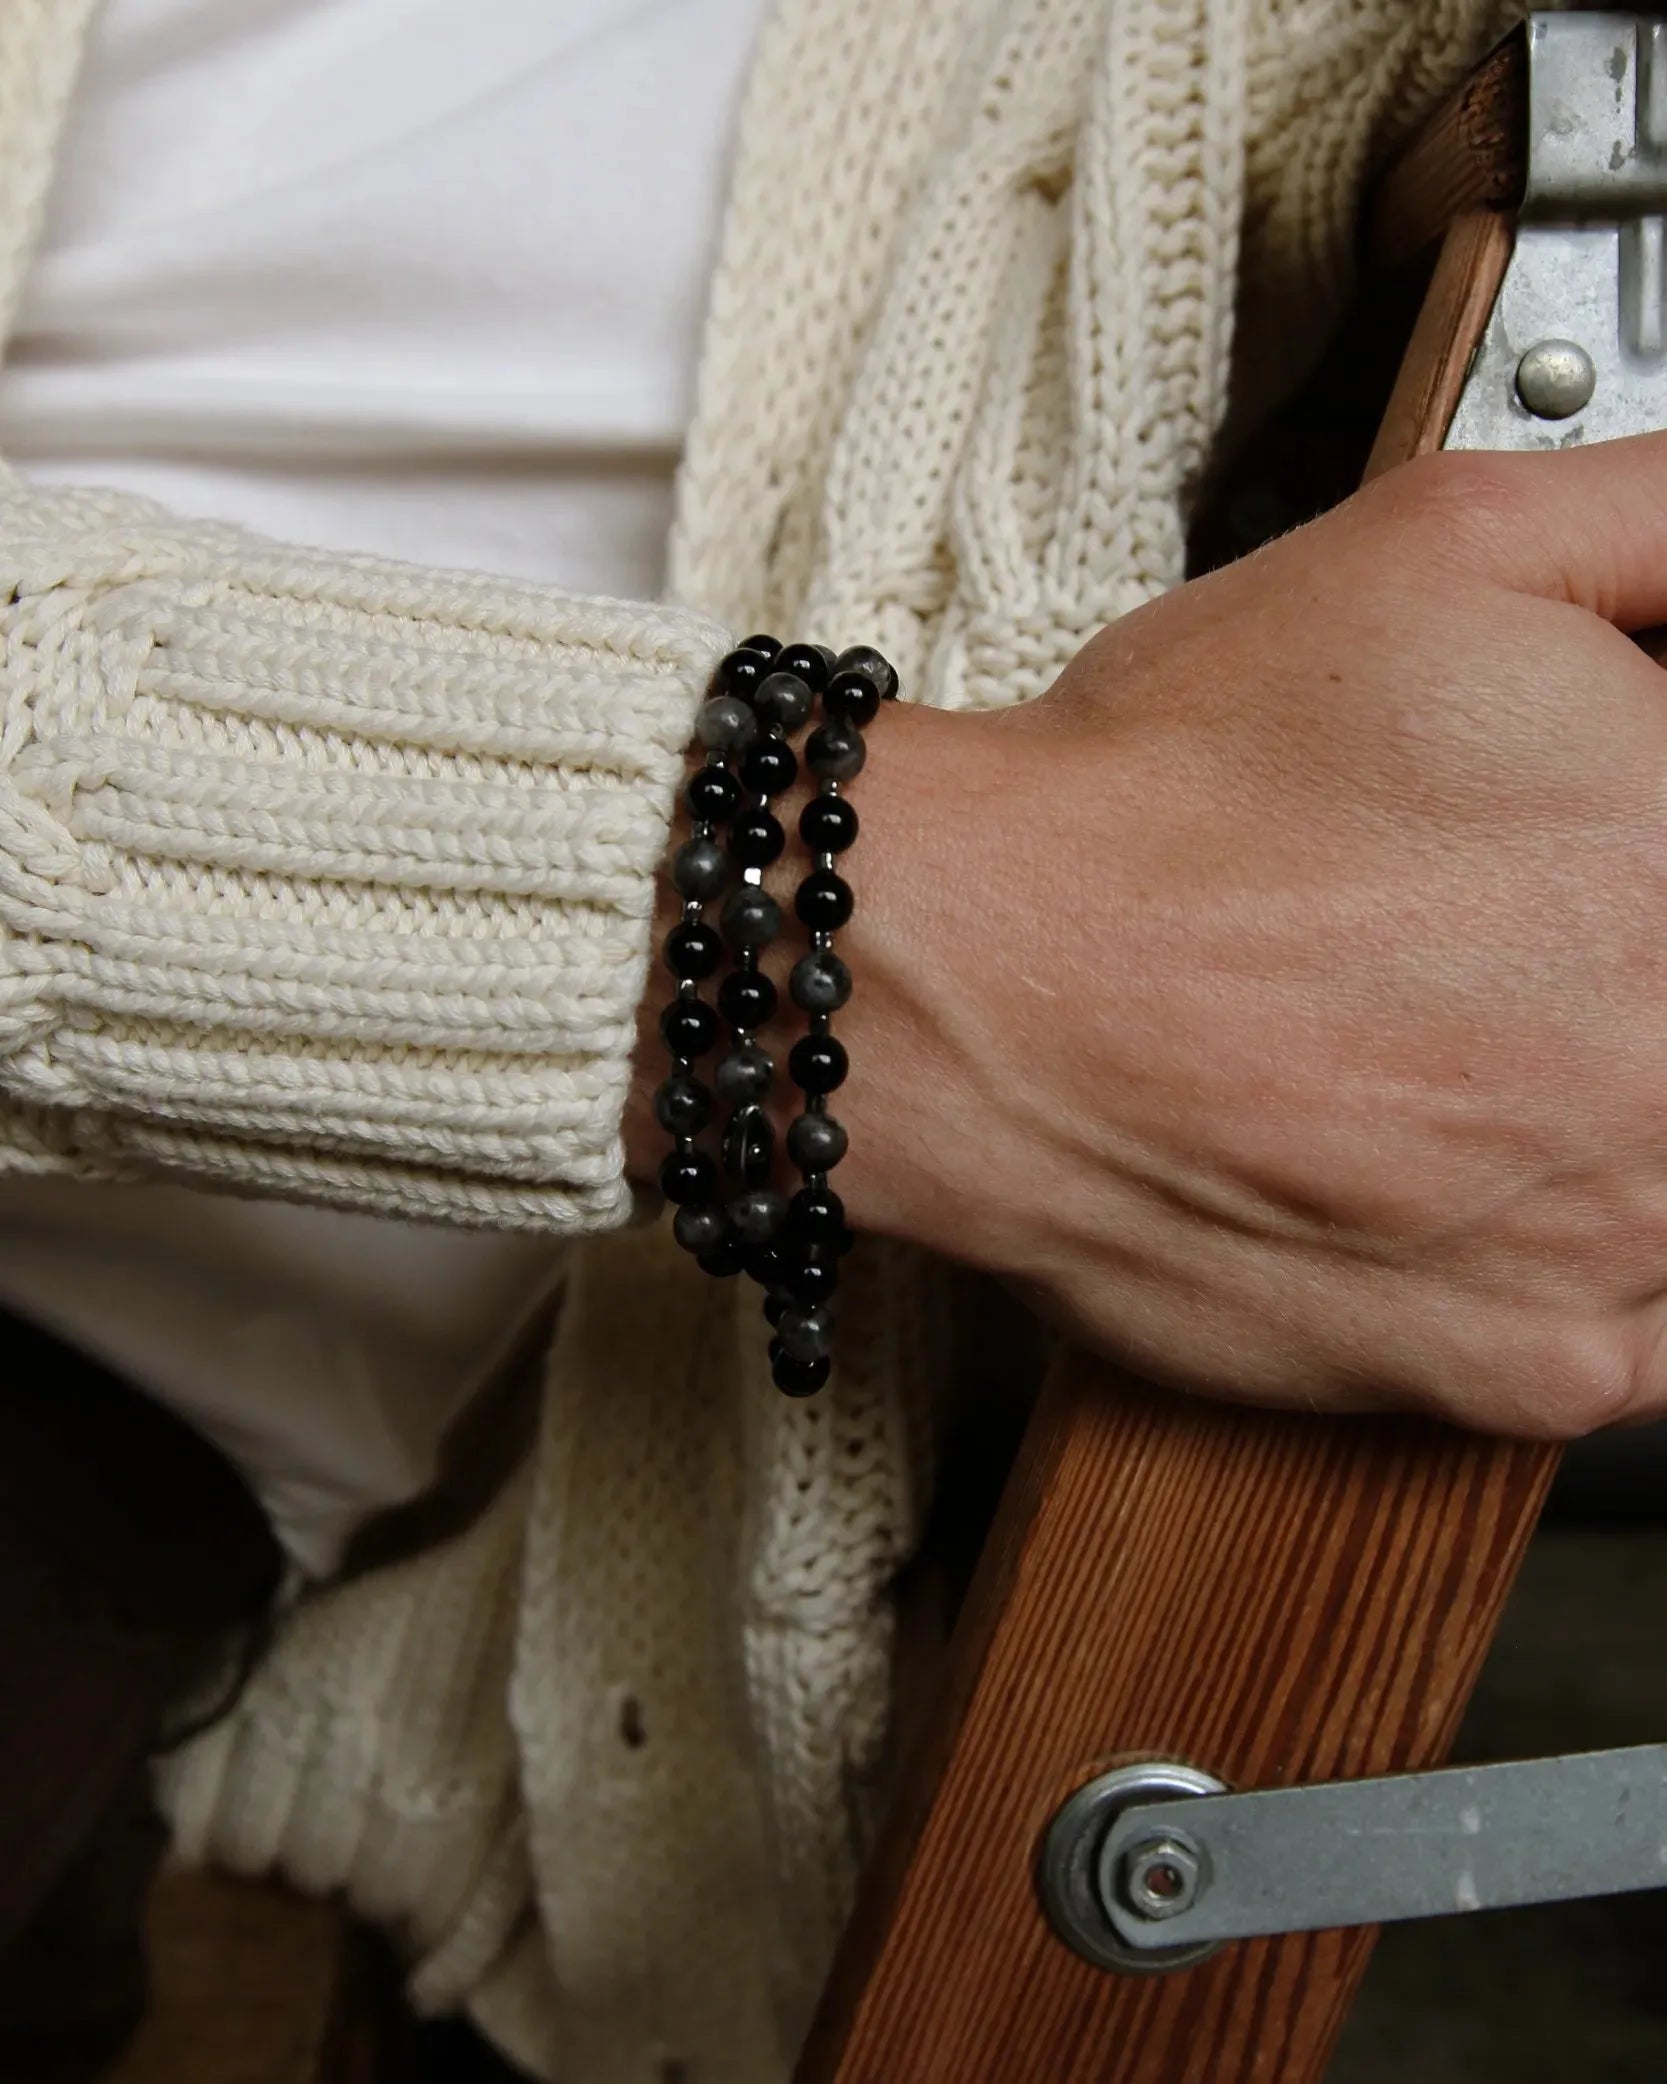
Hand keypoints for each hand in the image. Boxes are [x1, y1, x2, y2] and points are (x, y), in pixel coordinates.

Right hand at [833, 434, 1666, 1436]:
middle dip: (1621, 972)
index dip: (1639, 847)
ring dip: (1620, 1111)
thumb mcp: (1455, 545)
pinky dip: (1588, 1250)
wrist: (971, 985)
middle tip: (1501, 941)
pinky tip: (1468, 1163)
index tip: (1586, 866)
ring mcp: (1635, 1241)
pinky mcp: (1541, 1371)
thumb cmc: (1174, 787)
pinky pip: (1654, 1333)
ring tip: (1470, 1046)